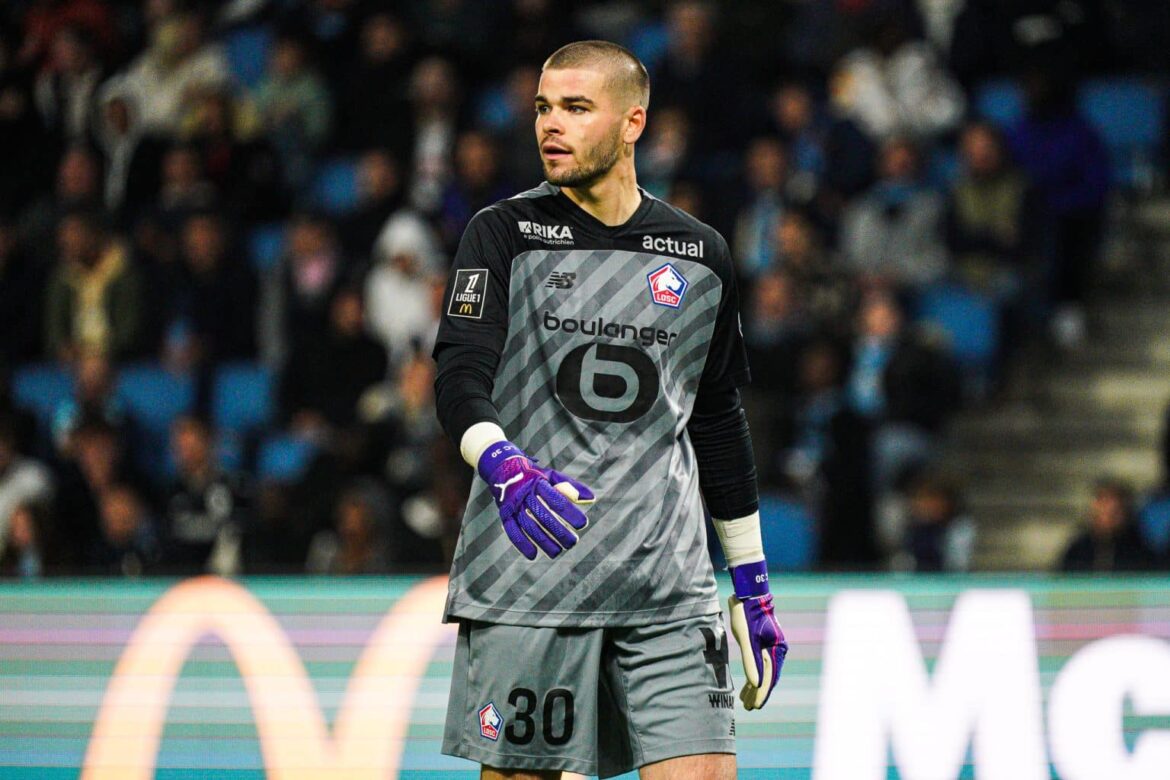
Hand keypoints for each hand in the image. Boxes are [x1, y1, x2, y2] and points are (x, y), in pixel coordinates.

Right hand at [478, 441, 594, 559]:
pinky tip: (533, 555)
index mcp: (539, 483)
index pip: (556, 500)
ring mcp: (514, 505)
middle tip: (573, 542)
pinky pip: (512, 530)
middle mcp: (525, 494)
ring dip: (543, 541)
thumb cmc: (535, 475)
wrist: (504, 468)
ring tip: (558, 552)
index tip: (582, 524)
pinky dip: (521, 544)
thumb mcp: (552, 475)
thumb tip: (592, 499)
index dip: (570, 513)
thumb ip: (572, 486)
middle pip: (543, 516)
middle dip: (559, 531)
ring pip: (529, 526)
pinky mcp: (505, 513)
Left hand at [728, 561, 787, 709]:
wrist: (749, 594)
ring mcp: (770, 647)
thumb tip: (755, 683)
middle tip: (748, 708)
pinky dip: (753, 676)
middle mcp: (776, 650)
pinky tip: (746, 686)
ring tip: (745, 701)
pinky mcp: (762, 645)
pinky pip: (760, 664)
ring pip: (763, 672)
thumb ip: (750, 660)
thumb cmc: (746, 614)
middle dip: (758, 693)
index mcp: (776, 649)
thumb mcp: (746, 637)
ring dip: (754, 686)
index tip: (755, 707)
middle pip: (768, 676)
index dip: (762, 693)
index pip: (769, 676)